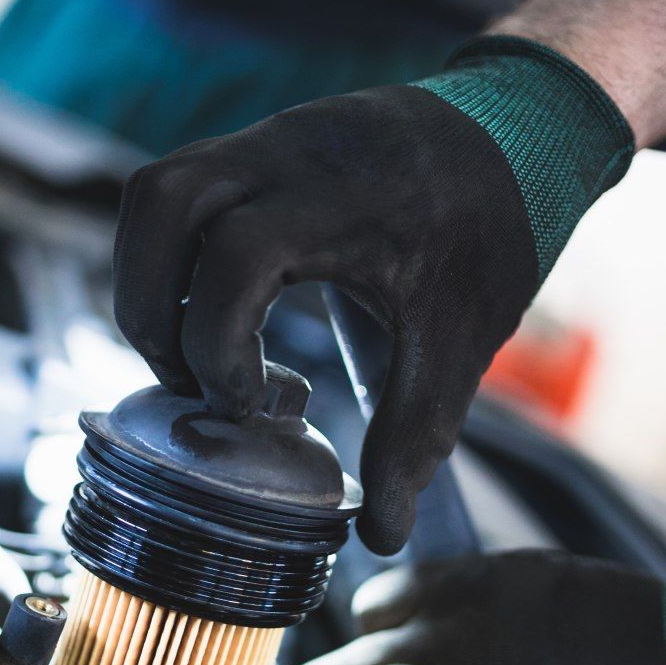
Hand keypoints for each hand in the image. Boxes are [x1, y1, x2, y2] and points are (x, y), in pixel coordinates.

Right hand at [110, 40, 633, 554]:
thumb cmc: (492, 234)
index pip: (235, 256)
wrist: (520, 130)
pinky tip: (211, 309)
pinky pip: (175, 189)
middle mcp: (290, 153)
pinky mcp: (255, 144)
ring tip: (186, 348)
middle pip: (163, 205)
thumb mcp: (461, 343)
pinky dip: (168, 255)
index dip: (218, 341)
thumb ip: (414, 438)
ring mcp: (266, 138)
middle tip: (190, 381)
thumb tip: (378, 534)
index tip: (251, 404)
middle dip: (151, 309)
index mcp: (344, 202)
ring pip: (154, 193)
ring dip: (145, 279)